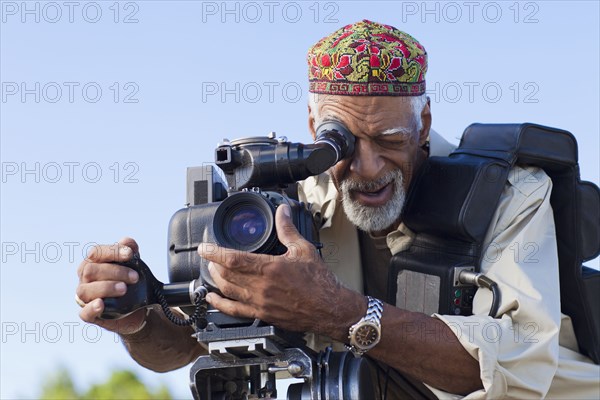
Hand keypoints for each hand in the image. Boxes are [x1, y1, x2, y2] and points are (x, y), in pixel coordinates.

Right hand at [76, 237, 146, 334]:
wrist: (138, 307)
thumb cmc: (130, 282)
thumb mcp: (133, 264)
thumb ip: (130, 251)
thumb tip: (126, 241)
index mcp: (93, 263)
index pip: (95, 253)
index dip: (112, 251)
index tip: (130, 254)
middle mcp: (85, 279)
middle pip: (90, 270)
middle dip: (115, 271)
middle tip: (135, 277)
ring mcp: (85, 297)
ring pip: (85, 290)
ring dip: (106, 287)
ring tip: (124, 289)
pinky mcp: (89, 315)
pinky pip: (84, 312)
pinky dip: (92, 308)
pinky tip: (101, 304)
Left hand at [198, 205, 364, 338]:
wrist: (330, 309)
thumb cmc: (320, 282)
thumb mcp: (303, 249)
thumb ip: (288, 229)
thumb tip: (283, 211)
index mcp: (269, 268)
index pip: (232, 259)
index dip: (214, 252)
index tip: (205, 247)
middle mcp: (261, 287)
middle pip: (226, 274)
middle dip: (214, 263)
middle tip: (211, 256)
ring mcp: (259, 303)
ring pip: (227, 290)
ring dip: (216, 279)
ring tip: (213, 270)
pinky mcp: (262, 314)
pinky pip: (234, 310)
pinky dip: (220, 303)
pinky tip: (213, 297)